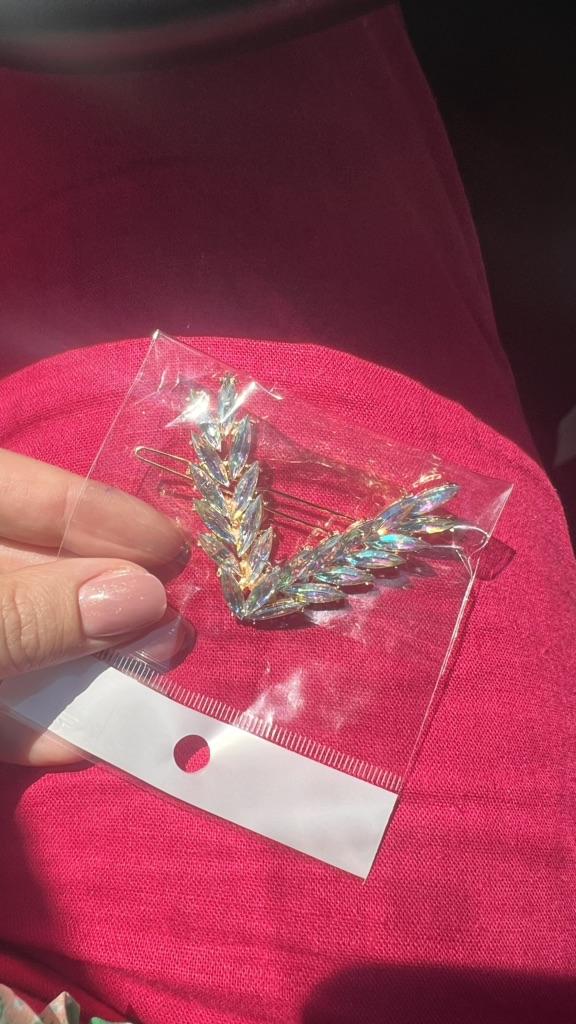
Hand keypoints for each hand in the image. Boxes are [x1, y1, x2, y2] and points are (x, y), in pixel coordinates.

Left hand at [0, 449, 184, 766]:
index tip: (169, 546)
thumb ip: (29, 613)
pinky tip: (78, 742)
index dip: (90, 510)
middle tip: (171, 626)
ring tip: (144, 688)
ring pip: (14, 635)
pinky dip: (26, 720)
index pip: (11, 486)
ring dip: (74, 667)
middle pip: (24, 564)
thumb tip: (143, 596)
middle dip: (98, 598)